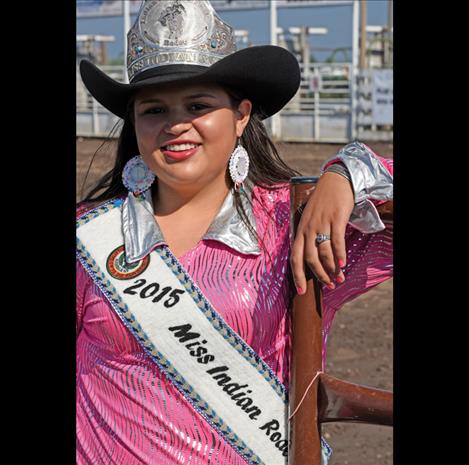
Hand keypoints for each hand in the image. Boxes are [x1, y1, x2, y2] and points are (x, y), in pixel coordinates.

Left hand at [290, 172, 354, 292]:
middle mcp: (308, 229)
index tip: (301, 291)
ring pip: (325, 253)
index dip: (297, 276)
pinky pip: (337, 241)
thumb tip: (314, 260)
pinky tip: (344, 264)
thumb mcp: (310, 220)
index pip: (294, 258)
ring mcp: (321, 223)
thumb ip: (309, 237)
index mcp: (300, 230)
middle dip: (319, 276)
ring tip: (339, 278)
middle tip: (328, 286)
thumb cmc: (322, 203)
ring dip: (332, 268)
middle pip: (310, 259)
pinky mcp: (336, 219)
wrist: (334, 181)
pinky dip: (340, 255)